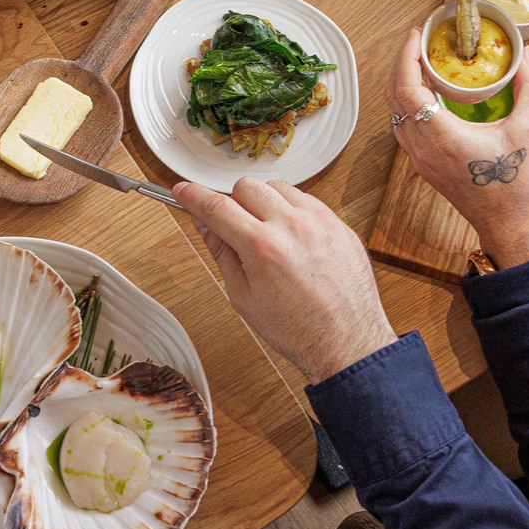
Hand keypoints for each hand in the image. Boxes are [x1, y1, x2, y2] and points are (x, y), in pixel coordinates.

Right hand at [174, 176, 396, 383]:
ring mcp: (320, 222)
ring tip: (267, 234)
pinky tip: (292, 237)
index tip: (182, 190)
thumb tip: (204, 224)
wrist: (346, 342)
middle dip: (232, 202)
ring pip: (278, 187)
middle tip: (233, 226)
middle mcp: (292, 226)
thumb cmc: (296, 329)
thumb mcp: (244, 297)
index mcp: (263, 248)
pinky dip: (292, 210)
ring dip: (264, 202)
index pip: (216, 206)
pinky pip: (307, 200)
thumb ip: (222, 253)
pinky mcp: (339, 224)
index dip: (192, 195)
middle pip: (246, 186)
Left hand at [389, 27, 528, 268]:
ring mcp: (419, 158)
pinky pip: (403, 126)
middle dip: (400, 64)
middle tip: (417, 42)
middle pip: (393, 97)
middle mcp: (423, 148)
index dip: (405, 58)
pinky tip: (425, 93)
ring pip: (394, 112)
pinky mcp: (421, 165)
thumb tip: (526, 55)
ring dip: (401, 83)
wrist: (507, 222)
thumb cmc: (516, 181)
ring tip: (419, 62)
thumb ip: (528, 86)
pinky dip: (407, 103)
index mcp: (443, 137)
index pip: (407, 89)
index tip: (414, 36)